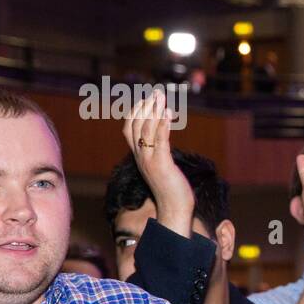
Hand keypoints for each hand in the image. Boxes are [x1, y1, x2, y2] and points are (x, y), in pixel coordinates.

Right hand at [123, 90, 192, 234]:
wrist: (173, 210)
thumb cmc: (171, 191)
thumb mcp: (161, 168)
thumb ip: (158, 154)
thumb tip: (162, 142)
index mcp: (139, 157)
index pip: (130, 129)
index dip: (136, 112)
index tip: (146, 100)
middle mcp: (141, 157)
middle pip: (136, 125)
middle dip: (145, 106)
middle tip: (156, 92)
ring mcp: (150, 160)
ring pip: (147, 130)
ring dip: (154, 111)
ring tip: (161, 97)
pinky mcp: (162, 164)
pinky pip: (160, 141)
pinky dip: (162, 125)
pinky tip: (168, 114)